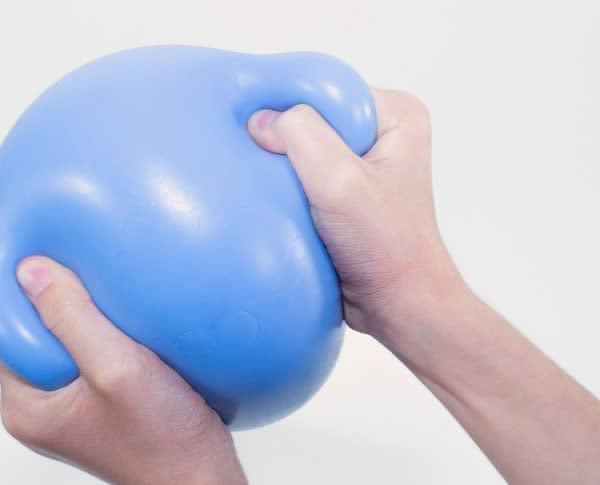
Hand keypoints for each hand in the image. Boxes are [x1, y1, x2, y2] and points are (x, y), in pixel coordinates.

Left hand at [0, 256, 245, 484]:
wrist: (203, 477)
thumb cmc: (166, 440)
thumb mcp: (118, 368)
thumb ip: (72, 318)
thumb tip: (31, 271)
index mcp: (27, 405)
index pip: (7, 330)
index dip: (30, 293)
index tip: (57, 261)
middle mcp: (43, 406)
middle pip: (39, 332)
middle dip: (66, 303)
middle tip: (96, 279)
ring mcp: (73, 405)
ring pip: (70, 339)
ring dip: (94, 316)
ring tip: (120, 301)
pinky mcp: (101, 400)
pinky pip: (95, 351)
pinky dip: (113, 333)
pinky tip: (137, 324)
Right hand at [249, 91, 599, 484]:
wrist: (398, 303)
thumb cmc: (387, 248)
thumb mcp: (340, 183)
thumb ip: (301, 136)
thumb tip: (261, 120)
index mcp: (395, 115)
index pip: (326, 88)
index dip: (288, 105)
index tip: (258, 130)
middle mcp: (381, 133)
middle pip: (312, 116)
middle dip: (284, 140)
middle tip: (265, 164)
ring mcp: (362, 162)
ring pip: (304, 147)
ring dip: (283, 167)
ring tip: (273, 187)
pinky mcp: (345, 190)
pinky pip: (303, 174)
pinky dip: (286, 187)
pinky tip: (277, 201)